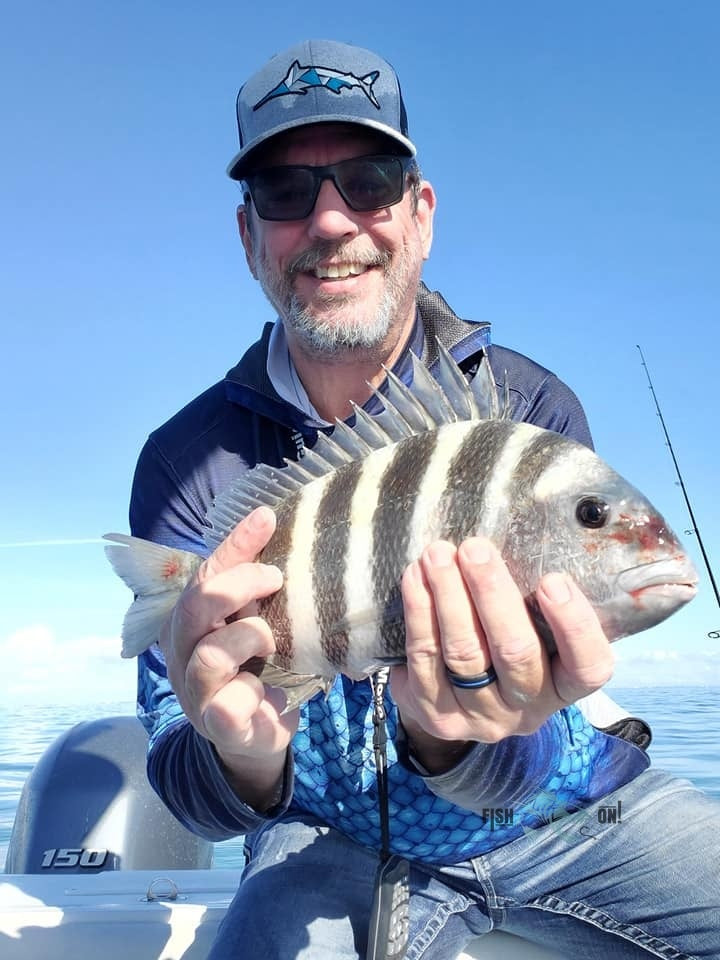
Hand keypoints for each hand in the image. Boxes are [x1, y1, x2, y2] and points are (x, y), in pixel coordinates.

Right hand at [159, 506, 297, 806]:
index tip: (266, 517)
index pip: (205, 575)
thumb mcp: (253, 620)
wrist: (253, 734)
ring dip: (249, 637)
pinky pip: (227, 704)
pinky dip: (251, 693)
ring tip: (271, 641)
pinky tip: (267, 692)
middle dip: (240, 585)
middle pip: (197, 605)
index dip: (235, 545)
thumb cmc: (254, 667)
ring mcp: (195, 690)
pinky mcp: (217, 725)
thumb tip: (276, 528)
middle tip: (276, 578)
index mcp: (189, 621)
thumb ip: (256, 587)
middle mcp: (183, 652)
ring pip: (210, 653)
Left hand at [390, 538, 613, 766]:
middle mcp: (529, 707)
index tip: (552, 579)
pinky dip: (419, 613)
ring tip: (437, 554)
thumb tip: (528, 528)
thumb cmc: (506, 641)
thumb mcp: (535, 629)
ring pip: (465, 654)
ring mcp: (482, 716)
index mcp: (565, 684)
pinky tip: (415, 579)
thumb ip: (538, 597)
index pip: (588, 666)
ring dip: (448, 596)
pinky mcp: (439, 715)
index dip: (573, 625)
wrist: (455, 699)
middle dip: (492, 593)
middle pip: (516, 653)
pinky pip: (425, 660)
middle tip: (474, 548)